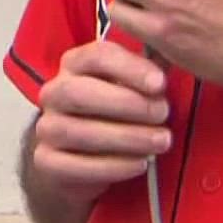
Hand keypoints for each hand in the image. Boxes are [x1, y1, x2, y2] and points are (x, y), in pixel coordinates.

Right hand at [31, 41, 172, 206]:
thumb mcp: (129, 88)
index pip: (97, 56)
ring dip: (126, 137)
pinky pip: (75, 165)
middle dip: (127, 104)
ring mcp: (47, 128)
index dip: (130, 68)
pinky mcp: (47, 162)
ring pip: (78, 131)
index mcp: (75, 65)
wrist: (79, 163)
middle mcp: (55, 93)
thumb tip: (175, 58)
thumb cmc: (113, 116)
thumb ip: (147, 74)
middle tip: (163, 114)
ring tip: (161, 142)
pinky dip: (112, 166)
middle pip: (80, 92)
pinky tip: (140, 164)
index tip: (160, 83)